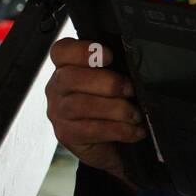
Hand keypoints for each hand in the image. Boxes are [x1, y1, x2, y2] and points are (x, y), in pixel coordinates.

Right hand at [45, 38, 145, 188]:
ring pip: (81, 105)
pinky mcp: (66, 134)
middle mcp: (57, 88)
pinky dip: (118, 130)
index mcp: (67, 68)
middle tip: (130, 90)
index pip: (62, 51)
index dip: (82, 50)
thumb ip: (117, 68)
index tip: (109, 55)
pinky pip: (90, 129)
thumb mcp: (115, 82)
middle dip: (107, 83)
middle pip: (71, 77)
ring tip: (136, 114)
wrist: (113, 144)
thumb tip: (137, 62)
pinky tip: (134, 131)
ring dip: (115, 109)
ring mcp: (58, 112)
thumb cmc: (114, 104)